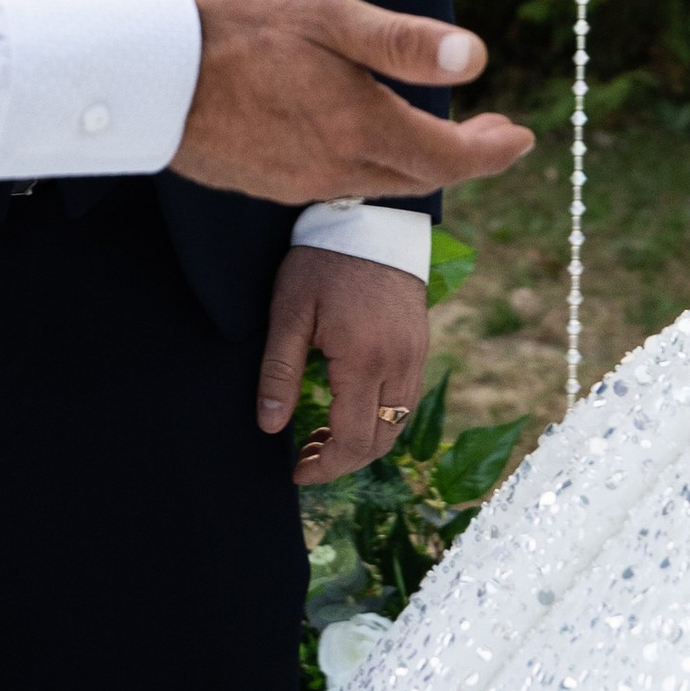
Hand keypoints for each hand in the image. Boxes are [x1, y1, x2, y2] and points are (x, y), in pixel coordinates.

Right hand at [175, 0, 530, 202]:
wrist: (146, 77)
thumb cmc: (236, 30)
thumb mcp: (326, 15)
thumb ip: (402, 41)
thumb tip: (476, 57)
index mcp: (359, 123)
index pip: (448, 157)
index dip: (493, 153)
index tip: (522, 138)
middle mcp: (336, 165)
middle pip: (420, 175)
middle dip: (464, 157)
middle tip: (494, 133)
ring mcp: (301, 182)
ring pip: (381, 181)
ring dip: (419, 162)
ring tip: (439, 132)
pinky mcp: (272, 185)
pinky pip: (340, 183)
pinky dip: (373, 164)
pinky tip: (365, 136)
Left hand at [258, 249, 430, 483]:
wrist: (369, 219)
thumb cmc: (323, 261)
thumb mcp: (289, 312)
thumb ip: (279, 372)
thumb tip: (270, 426)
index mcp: (365, 360)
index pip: (353, 439)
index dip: (325, 465)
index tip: (297, 471)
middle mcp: (399, 364)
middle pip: (380, 440)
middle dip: (343, 459)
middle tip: (306, 457)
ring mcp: (415, 355)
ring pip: (397, 423)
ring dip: (363, 441)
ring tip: (324, 436)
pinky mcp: (419, 344)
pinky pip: (406, 399)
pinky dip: (380, 418)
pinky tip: (351, 408)